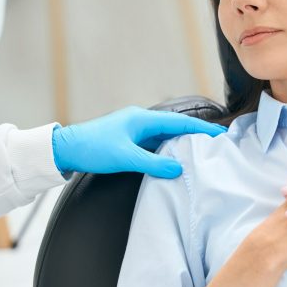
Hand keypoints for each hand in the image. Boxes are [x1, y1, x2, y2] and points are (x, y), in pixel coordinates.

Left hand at [52, 106, 226, 177]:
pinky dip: (170, 149)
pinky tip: (178, 157)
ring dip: (184, 142)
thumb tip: (179, 168)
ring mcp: (137, 130)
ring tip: (202, 151)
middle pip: (177, 127)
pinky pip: (157, 143)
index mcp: (143, 119)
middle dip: (197, 134)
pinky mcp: (132, 140)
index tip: (220, 134)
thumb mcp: (126, 157)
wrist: (67, 148)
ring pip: (168, 135)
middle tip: (216, 144)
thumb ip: (153, 163)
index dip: (201, 128)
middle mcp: (143, 121)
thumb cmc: (94, 148)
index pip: (180, 122)